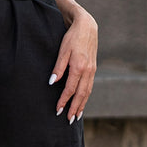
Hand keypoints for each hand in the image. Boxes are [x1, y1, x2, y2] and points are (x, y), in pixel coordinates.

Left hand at [49, 8, 97, 123]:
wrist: (87, 26)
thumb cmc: (72, 37)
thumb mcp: (62, 51)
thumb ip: (58, 68)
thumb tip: (52, 83)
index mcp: (78, 67)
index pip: (70, 89)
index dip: (64, 101)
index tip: (58, 110)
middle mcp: (88, 71)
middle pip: (81, 94)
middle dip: (75, 108)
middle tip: (68, 120)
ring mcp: (92, 70)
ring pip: (87, 92)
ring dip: (82, 105)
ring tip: (76, 116)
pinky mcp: (93, 68)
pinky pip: (90, 86)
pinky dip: (86, 96)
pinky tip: (82, 102)